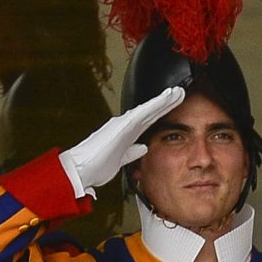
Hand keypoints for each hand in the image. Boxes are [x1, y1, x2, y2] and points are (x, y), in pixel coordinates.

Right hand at [60, 85, 185, 195]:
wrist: (81, 169)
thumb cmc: (96, 165)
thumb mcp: (122, 159)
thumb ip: (132, 152)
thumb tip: (142, 147)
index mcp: (126, 134)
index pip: (148, 121)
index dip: (162, 113)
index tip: (174, 107)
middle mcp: (124, 125)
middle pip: (150, 112)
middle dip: (166, 103)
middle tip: (179, 93)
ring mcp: (122, 124)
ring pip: (148, 109)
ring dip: (163, 100)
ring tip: (176, 92)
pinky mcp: (121, 126)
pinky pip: (141, 114)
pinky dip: (153, 106)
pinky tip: (163, 100)